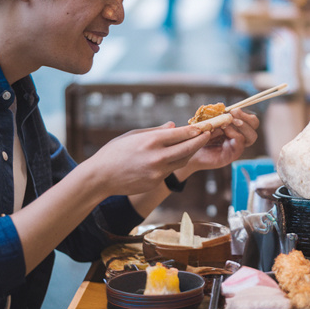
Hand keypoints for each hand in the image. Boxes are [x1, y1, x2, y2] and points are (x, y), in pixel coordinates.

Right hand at [81, 123, 211, 196]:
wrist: (100, 177)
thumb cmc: (114, 152)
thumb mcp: (133, 135)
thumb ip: (156, 131)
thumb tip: (174, 126)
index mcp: (151, 141)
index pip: (180, 134)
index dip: (194, 130)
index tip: (203, 126)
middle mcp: (157, 157)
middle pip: (188, 148)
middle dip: (200, 141)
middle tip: (209, 134)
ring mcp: (157, 172)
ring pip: (182, 161)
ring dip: (190, 152)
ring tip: (195, 144)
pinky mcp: (155, 182)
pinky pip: (170, 171)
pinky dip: (173, 163)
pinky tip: (175, 157)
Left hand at [180, 110, 259, 175]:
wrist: (188, 150)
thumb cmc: (198, 135)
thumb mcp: (209, 122)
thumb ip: (218, 116)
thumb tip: (225, 110)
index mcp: (235, 128)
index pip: (250, 120)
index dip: (246, 114)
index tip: (234, 109)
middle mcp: (239, 137)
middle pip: (255, 126)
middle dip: (247, 118)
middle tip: (234, 114)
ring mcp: (236, 147)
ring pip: (252, 137)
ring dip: (242, 127)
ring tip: (228, 123)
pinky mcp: (232, 155)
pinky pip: (240, 145)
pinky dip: (234, 135)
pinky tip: (224, 131)